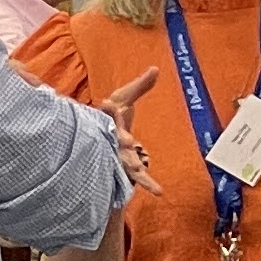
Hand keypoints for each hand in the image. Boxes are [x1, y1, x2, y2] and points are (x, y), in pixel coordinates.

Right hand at [95, 69, 161, 198]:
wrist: (103, 136)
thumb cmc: (114, 117)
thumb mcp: (126, 98)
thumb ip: (141, 86)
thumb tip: (156, 68)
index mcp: (109, 119)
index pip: (107, 111)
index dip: (109, 108)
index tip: (108, 103)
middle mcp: (110, 138)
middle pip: (115, 139)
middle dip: (121, 139)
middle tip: (126, 140)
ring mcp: (118, 155)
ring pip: (124, 160)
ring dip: (133, 165)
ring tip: (141, 171)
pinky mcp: (127, 167)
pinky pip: (137, 176)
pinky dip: (147, 183)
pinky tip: (158, 191)